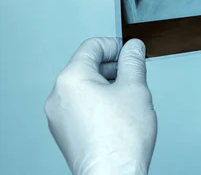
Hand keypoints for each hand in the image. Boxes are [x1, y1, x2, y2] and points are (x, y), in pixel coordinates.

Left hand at [44, 37, 156, 174]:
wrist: (113, 174)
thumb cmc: (121, 138)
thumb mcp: (135, 87)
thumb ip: (133, 61)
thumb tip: (133, 47)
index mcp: (71, 79)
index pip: (92, 46)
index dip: (116, 45)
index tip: (131, 52)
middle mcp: (58, 96)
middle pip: (88, 66)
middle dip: (113, 67)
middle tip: (134, 75)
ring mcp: (59, 116)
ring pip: (85, 87)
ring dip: (108, 86)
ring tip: (128, 99)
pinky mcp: (65, 131)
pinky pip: (82, 106)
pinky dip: (100, 103)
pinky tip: (118, 115)